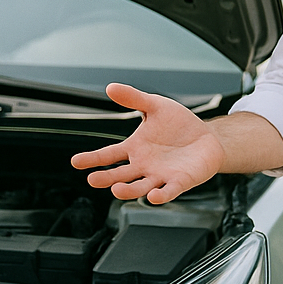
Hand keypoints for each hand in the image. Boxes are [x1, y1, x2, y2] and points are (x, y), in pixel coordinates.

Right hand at [70, 83, 225, 203]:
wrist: (206, 137)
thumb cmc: (179, 124)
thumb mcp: (156, 106)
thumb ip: (134, 98)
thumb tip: (111, 87)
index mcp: (135, 148)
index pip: (109, 155)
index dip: (92, 159)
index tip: (76, 162)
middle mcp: (144, 165)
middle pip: (121, 175)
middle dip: (107, 178)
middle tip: (93, 179)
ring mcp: (160, 175)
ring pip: (140, 187)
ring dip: (128, 190)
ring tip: (116, 190)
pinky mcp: (179, 181)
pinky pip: (168, 191)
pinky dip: (161, 195)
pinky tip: (153, 196)